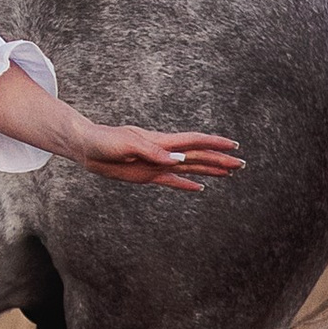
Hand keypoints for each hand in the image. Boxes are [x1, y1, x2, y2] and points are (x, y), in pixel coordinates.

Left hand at [76, 126, 245, 192]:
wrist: (86, 147)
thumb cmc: (103, 141)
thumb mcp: (127, 144)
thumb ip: (153, 152)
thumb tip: (180, 160)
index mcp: (160, 141)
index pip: (193, 142)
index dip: (214, 144)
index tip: (233, 146)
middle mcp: (163, 152)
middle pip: (197, 156)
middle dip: (219, 160)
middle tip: (241, 164)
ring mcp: (156, 164)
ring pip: (189, 168)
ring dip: (209, 171)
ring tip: (228, 173)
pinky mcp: (147, 175)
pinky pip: (172, 181)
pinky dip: (186, 184)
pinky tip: (200, 187)